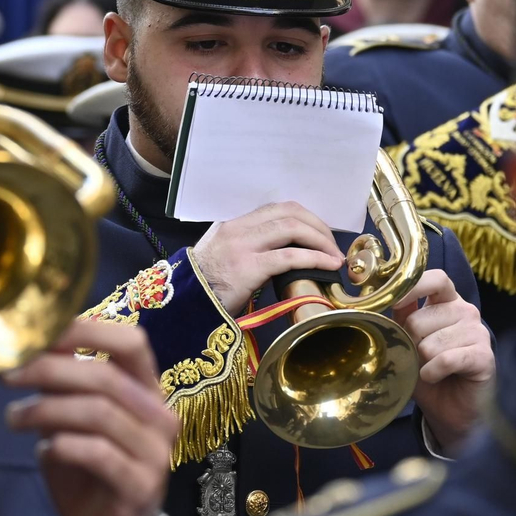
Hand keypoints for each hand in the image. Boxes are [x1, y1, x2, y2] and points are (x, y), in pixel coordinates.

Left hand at [3, 318, 177, 515]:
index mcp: (147, 390)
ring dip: (46, 410)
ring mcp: (155, 452)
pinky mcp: (141, 485)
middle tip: (9, 376)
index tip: (41, 334)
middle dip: (50, 370)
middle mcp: (159, 416)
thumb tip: (31, 343)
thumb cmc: (86, 469)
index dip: (88, 330)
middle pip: (106, 377)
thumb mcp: (71, 419)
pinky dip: (64, 445)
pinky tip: (43, 450)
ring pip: (98, 413)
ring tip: (13, 418)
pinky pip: (99, 453)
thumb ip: (62, 385)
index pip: (132, 342)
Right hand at [191, 202, 344, 313]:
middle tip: (333, 244)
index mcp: (233, 225)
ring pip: (292, 228)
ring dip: (321, 240)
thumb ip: (246, 248)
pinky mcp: (248, 267)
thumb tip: (279, 252)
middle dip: (318, 226)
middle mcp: (238, 229)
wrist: (181, 306)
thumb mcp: (222, 257)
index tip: (319, 232)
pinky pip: (290, 256)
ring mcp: (242, 246)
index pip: (276, 209)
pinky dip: (315, 258)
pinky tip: (327, 265)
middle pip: (289, 213)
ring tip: (334, 256)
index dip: (305, 217)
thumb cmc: (203, 288)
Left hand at [393, 268, 493, 455]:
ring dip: (422, 361)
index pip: (435, 278)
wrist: (451, 411)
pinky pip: (446, 359)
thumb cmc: (428, 372)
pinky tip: (435, 377)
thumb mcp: (408, 340)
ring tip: (430, 369)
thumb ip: (400, 315)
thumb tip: (377, 295)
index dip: (413, 287)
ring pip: (431, 343)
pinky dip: (433, 372)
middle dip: (410, 342)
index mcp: (447, 301)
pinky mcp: (484, 355)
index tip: (392, 302)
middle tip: (417, 356)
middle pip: (421, 318)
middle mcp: (465, 311)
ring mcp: (478, 331)